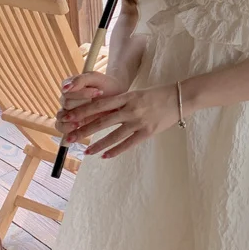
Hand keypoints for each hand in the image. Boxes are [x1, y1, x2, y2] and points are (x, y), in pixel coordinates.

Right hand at [55, 72, 128, 135]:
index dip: (82, 93)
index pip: (68, 91)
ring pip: (60, 117)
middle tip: (97, 105)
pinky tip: (75, 129)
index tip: (99, 92)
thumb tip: (65, 88)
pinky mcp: (72, 122)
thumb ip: (80, 80)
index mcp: (70, 85)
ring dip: (68, 120)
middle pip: (66, 104)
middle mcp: (67, 98)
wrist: (118, 98)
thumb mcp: (96, 78)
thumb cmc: (107, 85)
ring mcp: (68, 111)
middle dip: (82, 105)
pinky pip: (61, 127)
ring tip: (79, 123)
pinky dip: (66, 129)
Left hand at [57, 81, 180, 159]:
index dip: (83, 112)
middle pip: (102, 121)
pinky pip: (128, 144)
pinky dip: (115, 150)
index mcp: (127, 96)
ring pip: (113, 135)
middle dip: (84, 130)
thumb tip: (103, 111)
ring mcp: (139, 121)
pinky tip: (105, 156)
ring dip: (98, 145)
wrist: (179, 97)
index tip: (69, 117)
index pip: (99, 105)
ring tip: (86, 152)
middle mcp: (130, 109)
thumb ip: (122, 102)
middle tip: (69, 138)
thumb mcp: (137, 94)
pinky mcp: (147, 132)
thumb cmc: (158, 94)